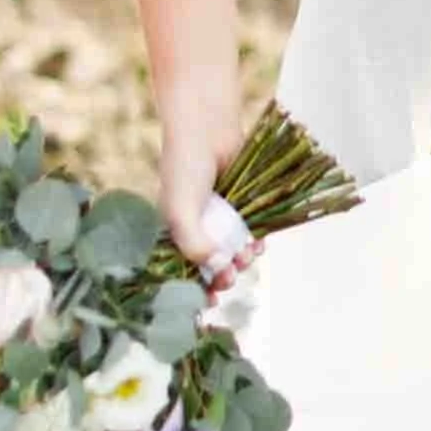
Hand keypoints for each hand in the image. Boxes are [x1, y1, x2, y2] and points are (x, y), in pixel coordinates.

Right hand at [158, 103, 262, 293]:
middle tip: (230, 277)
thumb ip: (193, 244)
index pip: (182, 270)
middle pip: (210, 267)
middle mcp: (196, 228)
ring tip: (245, 256)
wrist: (208, 128)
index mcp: (173, 232)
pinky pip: (249, 235)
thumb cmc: (185, 167)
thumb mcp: (180, 210)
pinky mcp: (240, 208)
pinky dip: (255, 244)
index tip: (209, 301)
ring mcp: (219, 219)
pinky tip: (257, 244)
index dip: (194, 289)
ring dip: (241, 261)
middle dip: (222, 276)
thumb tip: (218, 267)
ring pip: (233, 254)